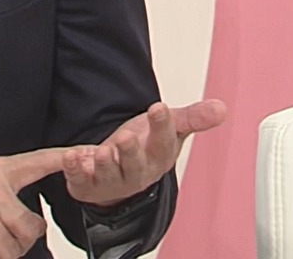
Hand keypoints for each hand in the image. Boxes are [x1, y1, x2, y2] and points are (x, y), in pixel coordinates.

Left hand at [61, 99, 228, 207]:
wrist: (118, 171)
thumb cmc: (145, 146)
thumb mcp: (170, 128)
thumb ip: (194, 117)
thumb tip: (221, 108)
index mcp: (159, 156)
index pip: (164, 142)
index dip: (163, 126)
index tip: (159, 108)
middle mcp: (137, 171)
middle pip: (136, 164)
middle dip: (131, 152)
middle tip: (126, 137)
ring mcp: (111, 180)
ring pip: (109, 174)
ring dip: (104, 164)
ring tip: (100, 152)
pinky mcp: (87, 184)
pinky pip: (79, 179)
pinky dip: (74, 168)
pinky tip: (71, 156)